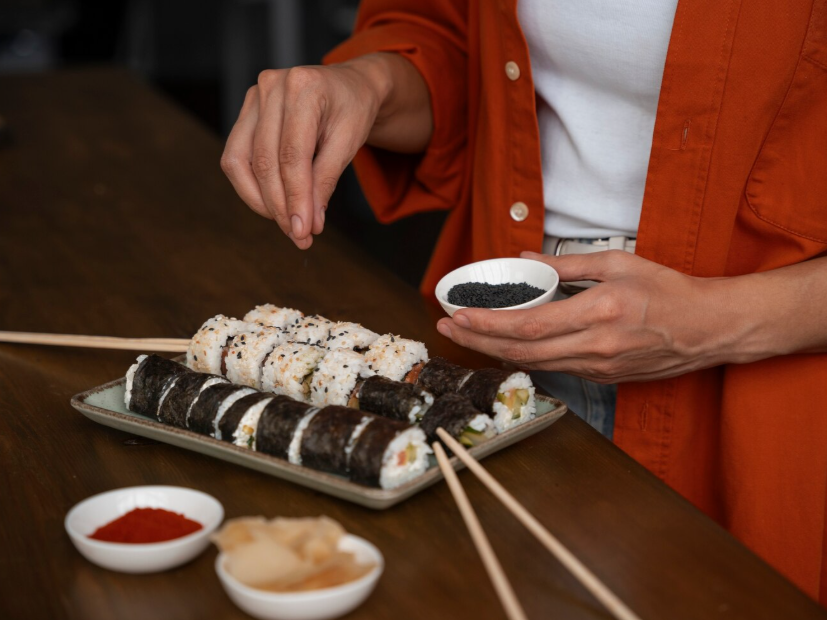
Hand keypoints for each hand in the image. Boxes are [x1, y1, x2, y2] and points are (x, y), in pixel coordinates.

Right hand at [220, 53, 430, 249]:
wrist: (349, 86)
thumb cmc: (352, 111)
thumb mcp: (350, 144)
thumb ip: (326, 182)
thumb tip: (308, 223)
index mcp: (304, 88)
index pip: (292, 155)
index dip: (295, 198)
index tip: (304, 232)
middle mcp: (272, 87)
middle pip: (264, 162)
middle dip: (280, 206)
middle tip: (299, 236)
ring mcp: (254, 97)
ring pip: (240, 163)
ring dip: (261, 201)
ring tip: (287, 223)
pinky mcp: (245, 112)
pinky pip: (236, 157)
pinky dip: (252, 187)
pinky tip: (274, 204)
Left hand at [436, 251, 743, 382]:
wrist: (708, 329)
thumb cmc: (669, 291)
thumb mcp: (620, 263)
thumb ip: (569, 264)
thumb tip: (527, 260)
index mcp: (598, 313)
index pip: (528, 326)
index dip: (487, 325)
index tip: (458, 315)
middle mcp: (595, 347)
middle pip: (522, 351)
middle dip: (478, 341)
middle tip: (448, 328)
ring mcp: (598, 367)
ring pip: (535, 364)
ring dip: (496, 352)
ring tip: (468, 336)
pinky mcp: (603, 378)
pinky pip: (556, 368)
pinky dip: (526, 357)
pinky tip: (508, 346)